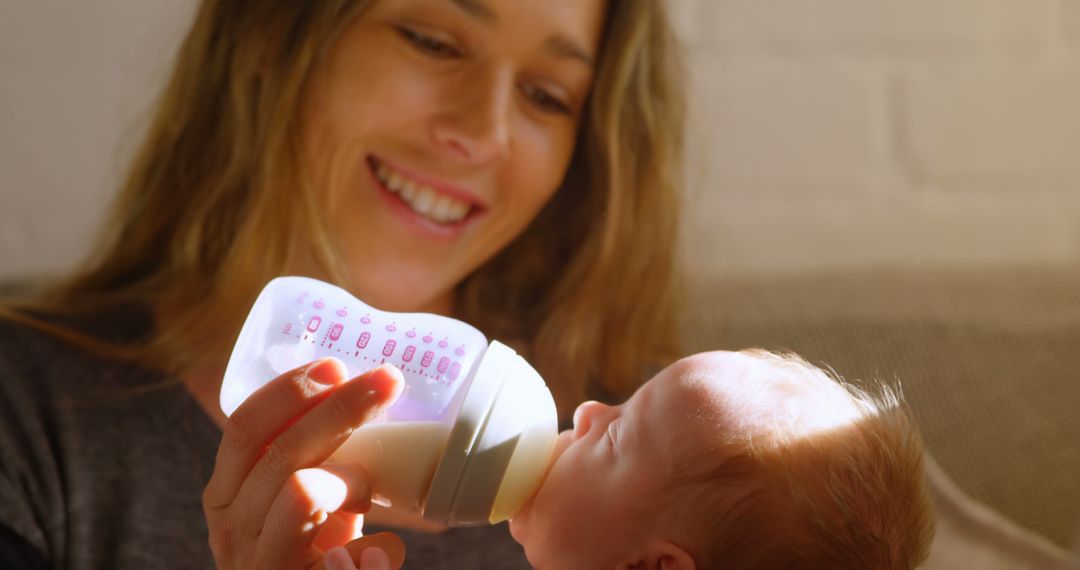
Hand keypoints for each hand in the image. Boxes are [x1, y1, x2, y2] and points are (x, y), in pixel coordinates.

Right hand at [203, 358, 406, 568]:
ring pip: (302, 493)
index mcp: (226, 495)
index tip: (337, 362)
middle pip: (281, 452)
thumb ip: (315, 456)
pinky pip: (335, 562)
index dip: (290, 390)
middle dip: (339, 409)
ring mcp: (258, 565)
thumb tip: (372, 389)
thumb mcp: (302, 501)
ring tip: (374, 489)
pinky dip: (368, 553)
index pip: (245, 428)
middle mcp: (231, 530)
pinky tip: (381, 553)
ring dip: (351, 479)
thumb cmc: (309, 553)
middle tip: (388, 381)